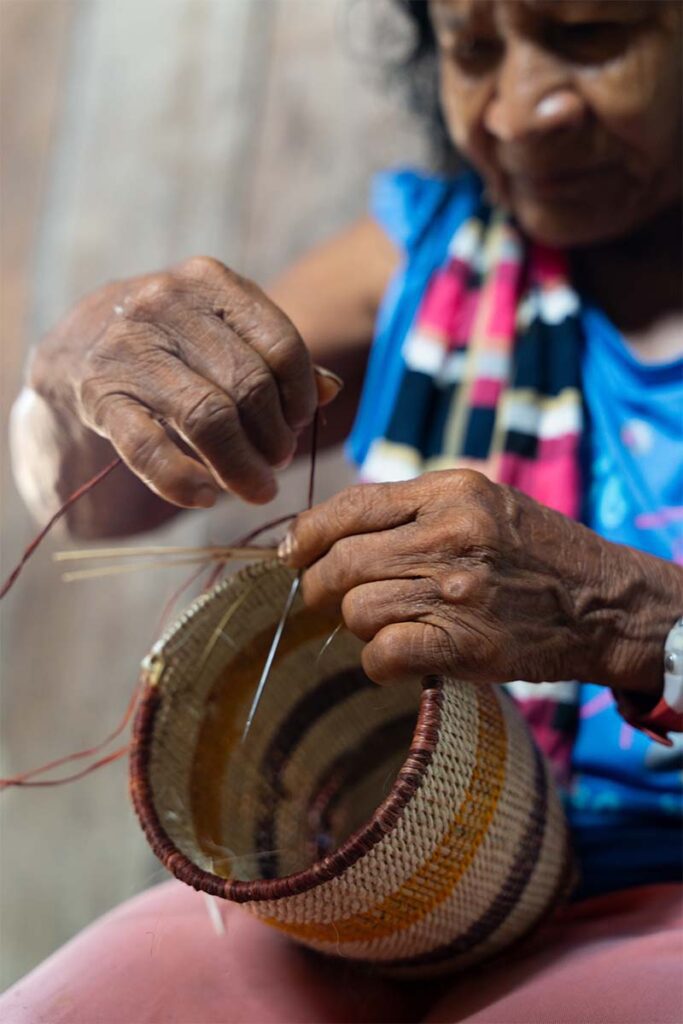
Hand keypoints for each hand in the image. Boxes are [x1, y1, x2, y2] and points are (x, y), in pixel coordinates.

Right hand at [29, 257, 340, 508]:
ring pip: (207, 419)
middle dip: (273, 438)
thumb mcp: (221, 330)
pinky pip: (149, 449)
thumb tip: (330, 390)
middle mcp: (164, 304)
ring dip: (241, 466)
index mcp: (208, 280)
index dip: (298, 397)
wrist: (74, 347)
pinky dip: (182, 482)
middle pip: (248, 386)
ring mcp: (127, 349)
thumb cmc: (171, 342)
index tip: (297, 424)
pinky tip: (204, 498)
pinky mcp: (97, 396)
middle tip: (276, 463)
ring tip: (255, 487)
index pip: (280, 345)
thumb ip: (274, 356)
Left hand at [280, 469, 682, 696]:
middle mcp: (453, 535)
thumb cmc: (536, 552)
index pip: (353, 505)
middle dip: (317, 585)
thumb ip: (414, 509)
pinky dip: (376, 662)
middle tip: (319, 598)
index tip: (292, 552)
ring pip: (357, 609)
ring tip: (386, 623)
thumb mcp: (483, 503)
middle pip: (344, 562)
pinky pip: (383, 654)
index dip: (308, 532)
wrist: (605, 603)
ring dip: (357, 624)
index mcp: (452, 492)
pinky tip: (395, 658)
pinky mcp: (468, 645)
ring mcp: (460, 591)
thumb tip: (331, 533)